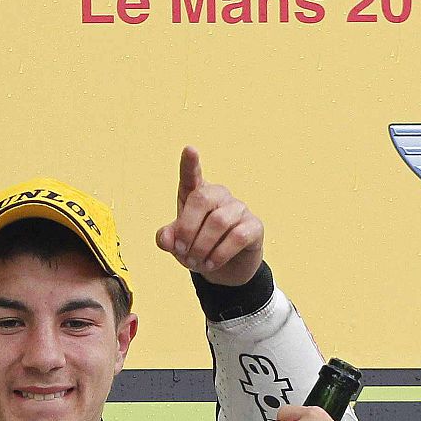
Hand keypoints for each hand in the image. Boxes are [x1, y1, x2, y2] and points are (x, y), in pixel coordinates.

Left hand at [155, 146, 263, 285]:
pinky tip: (212, 264)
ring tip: (197, 262)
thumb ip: (168, 238)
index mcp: (197, 194)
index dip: (190, 163)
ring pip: (219, 221)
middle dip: (187, 229)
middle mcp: (219, 196)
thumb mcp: (178, 245)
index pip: (192, 175)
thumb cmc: (199, 248)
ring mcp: (238, 208)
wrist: (226, 270)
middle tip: (181, 251)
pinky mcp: (254, 226)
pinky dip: (220, 254)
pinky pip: (237, 236)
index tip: (189, 150)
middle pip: (202, 199)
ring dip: (202, 246)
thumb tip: (166, 238)